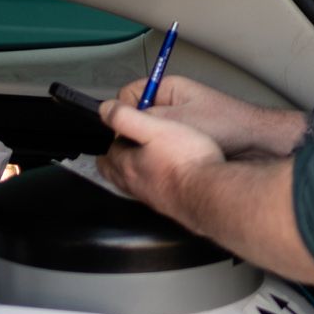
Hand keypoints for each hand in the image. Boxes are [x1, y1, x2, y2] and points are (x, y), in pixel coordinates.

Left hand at [98, 100, 223, 222]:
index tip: (128, 123)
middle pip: (113, 170)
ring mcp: (149, 196)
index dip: (117, 133)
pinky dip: (149, 180)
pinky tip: (163, 174)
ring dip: (131, 169)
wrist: (208, 193)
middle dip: (116, 155)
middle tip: (125, 141)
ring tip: (142, 156)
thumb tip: (105, 110)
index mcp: (126, 164)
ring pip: (129, 182)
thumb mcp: (155, 128)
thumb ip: (126, 118)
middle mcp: (133, 184)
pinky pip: (149, 191)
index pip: (109, 148)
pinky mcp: (165, 203)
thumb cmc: (184, 160)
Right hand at [117, 74, 304, 159]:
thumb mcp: (177, 120)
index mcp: (168, 88)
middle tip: (144, 149)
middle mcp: (172, 103)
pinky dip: (164, 156)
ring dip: (152, 147)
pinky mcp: (187, 140)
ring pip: (150, 136)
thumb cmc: (227, 125)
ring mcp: (179, 121)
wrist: (258, 145)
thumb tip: (113, 117)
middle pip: (137, 119)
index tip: (125, 133)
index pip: (128, 97)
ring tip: (162, 157)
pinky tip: (171, 164)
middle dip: (137, 135)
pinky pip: (164, 147)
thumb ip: (143, 118)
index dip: (123, 116)